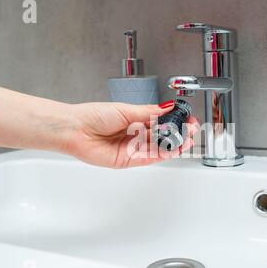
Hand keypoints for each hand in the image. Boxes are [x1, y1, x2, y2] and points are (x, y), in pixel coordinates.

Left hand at [62, 101, 198, 168]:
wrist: (75, 130)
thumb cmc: (94, 116)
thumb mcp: (126, 110)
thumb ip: (149, 112)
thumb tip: (168, 107)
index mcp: (135, 120)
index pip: (161, 122)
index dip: (175, 121)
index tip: (187, 119)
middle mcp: (135, 135)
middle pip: (163, 136)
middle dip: (178, 134)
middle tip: (191, 130)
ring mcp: (133, 148)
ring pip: (159, 148)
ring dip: (174, 145)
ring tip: (187, 140)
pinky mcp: (128, 160)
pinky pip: (149, 158)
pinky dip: (162, 154)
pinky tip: (173, 148)